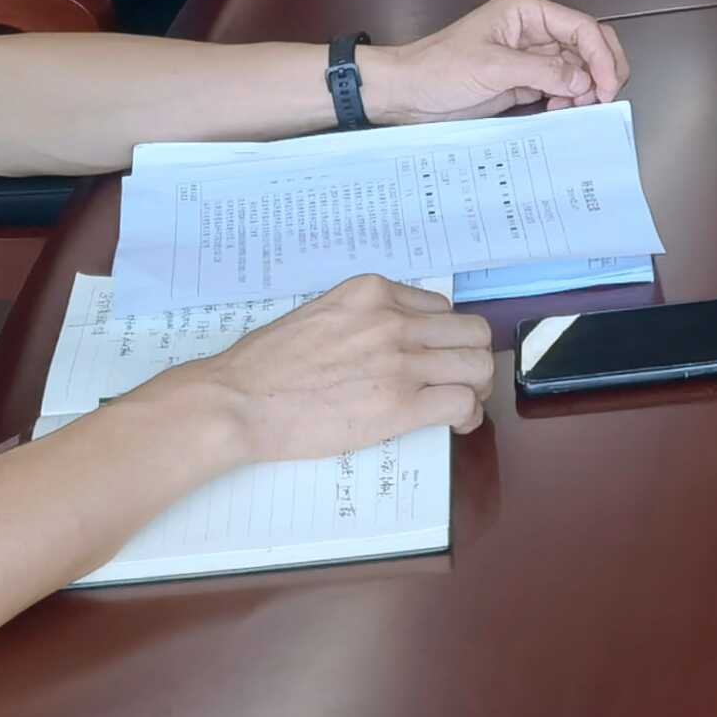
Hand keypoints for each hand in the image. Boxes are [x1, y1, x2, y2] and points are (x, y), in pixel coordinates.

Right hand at [177, 274, 494, 462]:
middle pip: (471, 332)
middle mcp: (394, 320)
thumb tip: (386, 340)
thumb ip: (361, 318)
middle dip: (471, 358)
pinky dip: (469, 415)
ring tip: (462, 403)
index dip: (444, 336)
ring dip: (477, 386)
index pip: (440, 307)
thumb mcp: (320, 315)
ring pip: (477, 365)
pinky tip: (455, 424)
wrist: (239, 401)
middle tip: (459, 380)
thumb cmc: (266, 365)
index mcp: (373, 292)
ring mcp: (401, 361)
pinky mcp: (401, 404)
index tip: (436, 356)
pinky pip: (463, 402)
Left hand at [371, 0, 627, 120]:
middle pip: (589, 44)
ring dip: (586, 88)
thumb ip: (543, 72)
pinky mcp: (527, 77)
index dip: (602, 57)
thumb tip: (584, 80)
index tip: (608, 88)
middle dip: (601, 71)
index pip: (583, 27)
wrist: (407, 92)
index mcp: (527, 10)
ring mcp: (532, 54)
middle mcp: (535, 28)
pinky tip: (559, 109)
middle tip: (603, 99)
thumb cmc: (438, 70)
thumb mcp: (492, 68)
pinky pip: (563, 85)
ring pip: (580, 67)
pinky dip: (570, 98)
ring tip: (573, 107)